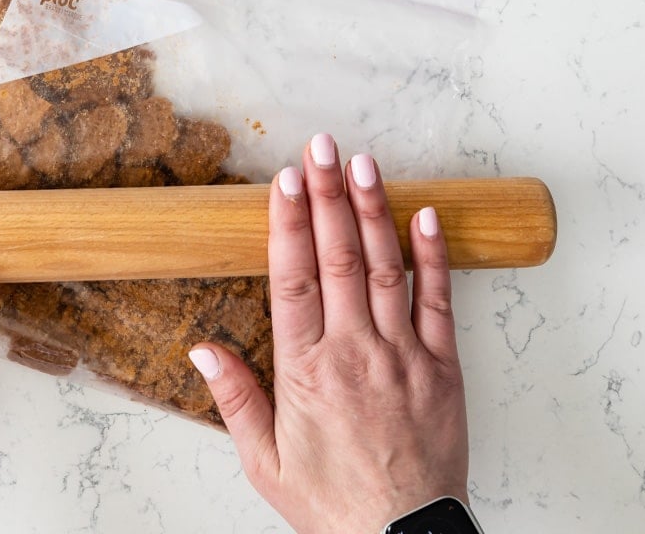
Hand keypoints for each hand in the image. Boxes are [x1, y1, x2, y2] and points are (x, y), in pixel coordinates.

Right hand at [189, 133, 468, 532]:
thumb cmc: (331, 502)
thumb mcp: (264, 461)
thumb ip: (235, 398)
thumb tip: (202, 346)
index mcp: (306, 370)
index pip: (293, 279)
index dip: (289, 224)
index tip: (286, 180)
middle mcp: (354, 352)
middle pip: (338, 258)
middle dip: (327, 196)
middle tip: (321, 146)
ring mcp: (403, 355)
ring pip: (385, 268)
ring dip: (373, 211)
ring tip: (363, 163)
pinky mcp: (442, 367)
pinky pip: (439, 302)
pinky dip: (433, 257)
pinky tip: (425, 216)